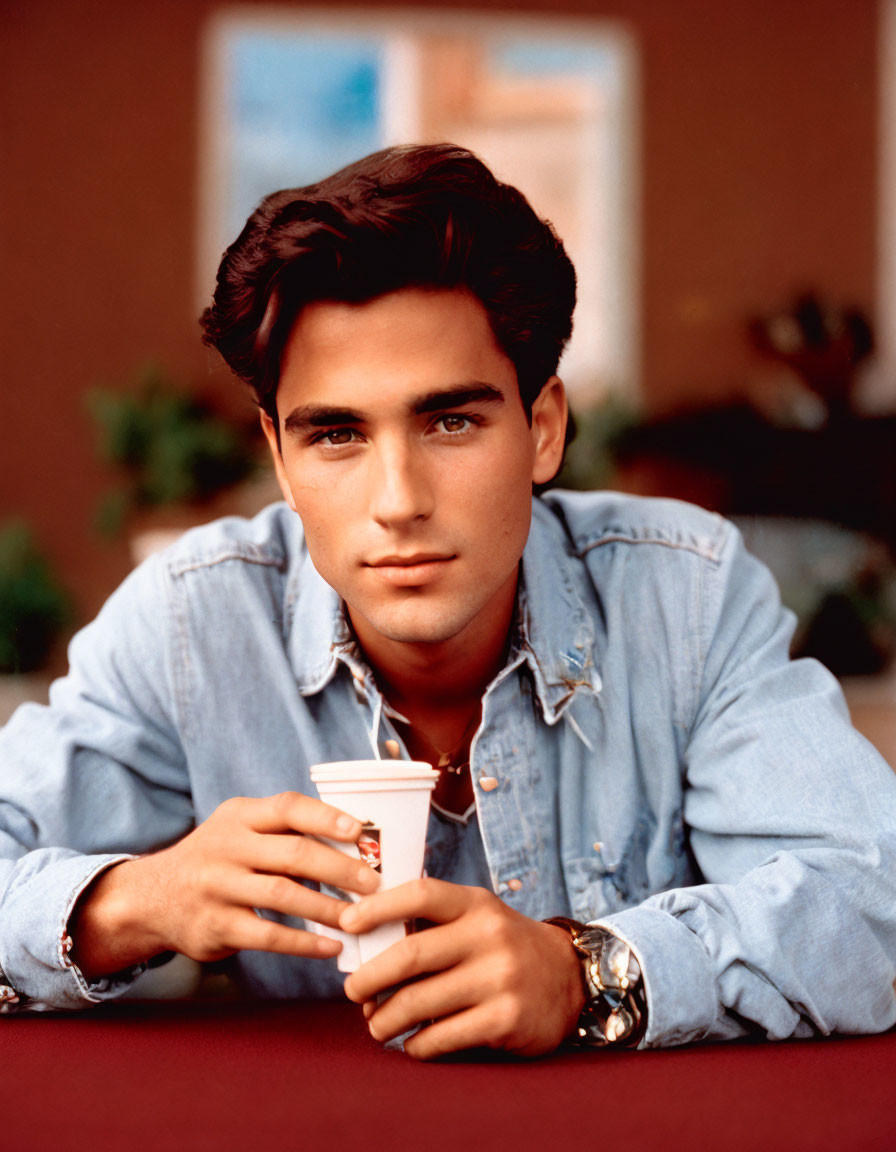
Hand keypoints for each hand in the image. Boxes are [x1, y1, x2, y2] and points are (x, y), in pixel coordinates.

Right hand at [70, 792, 380, 977]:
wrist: (153, 898)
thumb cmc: (218, 858)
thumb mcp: (239, 829)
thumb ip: (284, 830)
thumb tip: (357, 839)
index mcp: (240, 816)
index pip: (287, 808)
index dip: (326, 817)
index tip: (360, 831)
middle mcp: (227, 847)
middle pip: (294, 854)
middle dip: (340, 869)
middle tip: (374, 883)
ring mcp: (218, 887)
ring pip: (284, 895)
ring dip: (329, 907)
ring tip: (361, 917)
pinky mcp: (216, 926)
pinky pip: (268, 935)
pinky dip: (304, 943)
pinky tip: (331, 946)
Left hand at [339, 878, 584, 1059]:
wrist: (569, 978)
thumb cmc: (501, 947)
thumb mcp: (475, 919)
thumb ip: (429, 925)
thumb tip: (365, 950)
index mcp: (476, 904)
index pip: (421, 894)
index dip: (378, 908)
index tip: (347, 924)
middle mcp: (489, 936)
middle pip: (411, 954)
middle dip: (370, 977)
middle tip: (352, 992)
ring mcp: (500, 978)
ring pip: (420, 1002)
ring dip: (385, 1019)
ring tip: (375, 1026)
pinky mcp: (506, 1019)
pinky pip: (442, 1036)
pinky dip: (417, 1044)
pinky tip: (412, 1043)